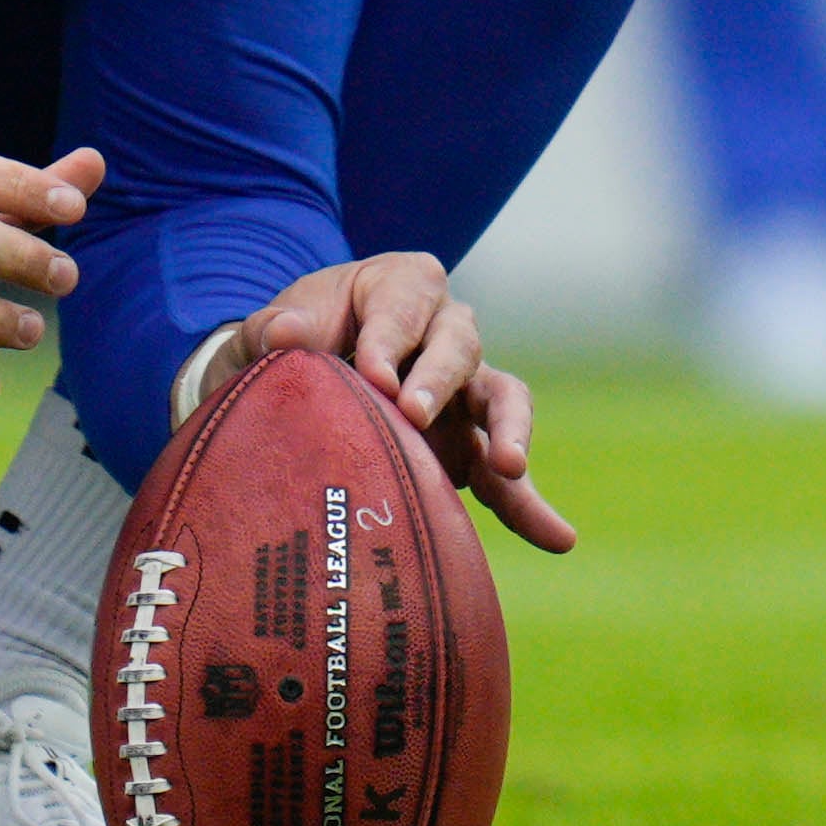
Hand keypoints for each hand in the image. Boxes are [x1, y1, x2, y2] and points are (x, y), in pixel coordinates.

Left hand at [234, 252, 571, 554]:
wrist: (286, 386)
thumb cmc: (285, 345)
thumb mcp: (269, 330)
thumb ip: (275, 329)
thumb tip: (286, 335)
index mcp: (401, 287)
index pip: (404, 305)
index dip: (388, 339)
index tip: (370, 375)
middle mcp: (445, 330)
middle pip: (460, 345)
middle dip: (439, 379)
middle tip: (413, 415)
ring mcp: (462, 391)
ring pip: (502, 400)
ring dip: (508, 432)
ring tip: (508, 467)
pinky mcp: (465, 445)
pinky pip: (502, 475)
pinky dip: (529, 506)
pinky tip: (556, 539)